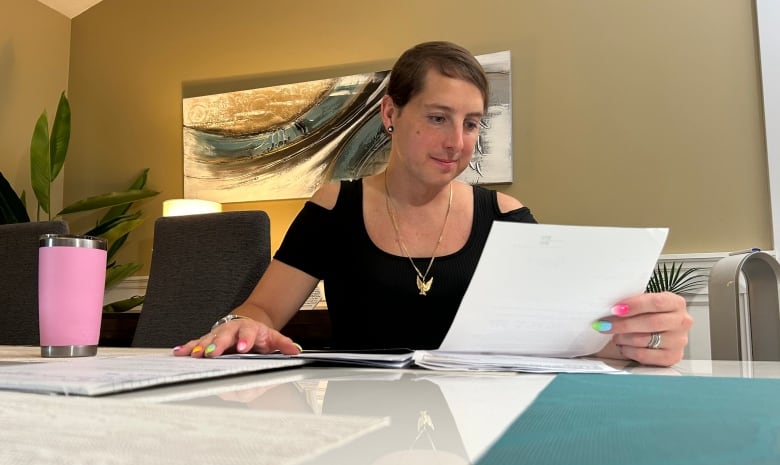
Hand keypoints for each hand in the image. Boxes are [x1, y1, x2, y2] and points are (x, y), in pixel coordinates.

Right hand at [172, 317, 301, 357]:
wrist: (248, 324)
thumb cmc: (259, 335)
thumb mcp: (273, 338)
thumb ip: (283, 344)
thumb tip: (295, 350)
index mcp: (249, 329)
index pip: (248, 333)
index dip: (245, 339)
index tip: (243, 347)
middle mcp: (232, 330)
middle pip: (224, 336)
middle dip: (218, 344)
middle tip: (213, 352)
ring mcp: (219, 334)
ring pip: (208, 339)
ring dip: (200, 347)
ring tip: (194, 354)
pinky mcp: (208, 340)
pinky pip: (197, 343)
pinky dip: (188, 348)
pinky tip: (179, 353)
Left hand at [592, 292, 692, 366]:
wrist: (662, 330)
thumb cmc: (651, 314)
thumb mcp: (646, 303)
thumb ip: (634, 303)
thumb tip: (612, 309)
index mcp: (676, 303)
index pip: (656, 302)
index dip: (634, 305)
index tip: (616, 309)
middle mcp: (681, 322)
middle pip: (651, 323)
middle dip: (624, 324)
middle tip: (606, 325)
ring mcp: (679, 341)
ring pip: (646, 340)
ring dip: (624, 338)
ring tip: (615, 335)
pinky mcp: (672, 357)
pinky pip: (645, 356)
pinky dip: (629, 351)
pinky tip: (623, 346)